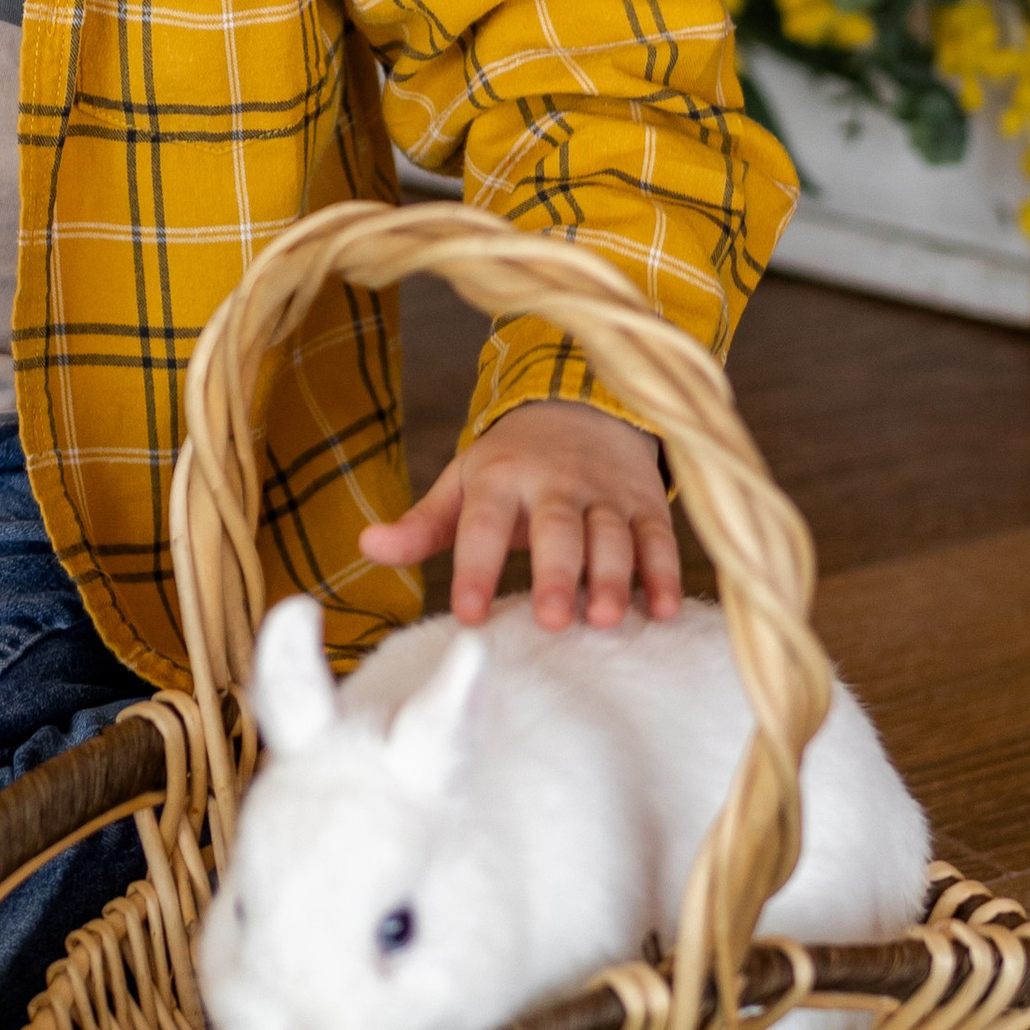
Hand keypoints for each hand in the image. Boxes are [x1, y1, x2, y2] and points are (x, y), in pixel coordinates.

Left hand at [360, 398, 681, 632]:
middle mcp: (555, 483)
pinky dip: (664, 571)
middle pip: (557, 529)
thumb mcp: (462, 484)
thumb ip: (422, 525)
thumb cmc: (510, 465)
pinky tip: (665, 610)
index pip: (483, 524)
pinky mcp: (646, 503)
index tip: (468, 614)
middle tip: (554, 621)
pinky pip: (659, 536)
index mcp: (501, 478)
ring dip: (613, 575)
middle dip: (557, 573)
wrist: (583, 407)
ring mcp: (605, 492)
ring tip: (608, 620)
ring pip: (611, 533)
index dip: (475, 567)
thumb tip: (365, 545)